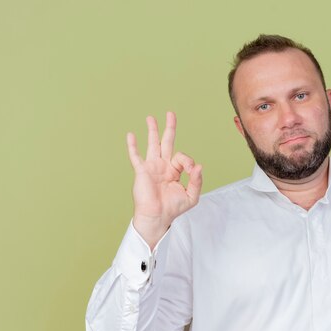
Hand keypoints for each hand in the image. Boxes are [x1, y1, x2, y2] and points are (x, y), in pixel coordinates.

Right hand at [126, 111, 202, 248]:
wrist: (158, 217)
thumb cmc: (173, 208)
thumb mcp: (191, 196)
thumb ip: (197, 181)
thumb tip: (199, 166)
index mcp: (175, 170)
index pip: (183, 157)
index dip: (189, 162)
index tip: (192, 171)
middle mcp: (163, 166)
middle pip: (167, 142)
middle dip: (169, 128)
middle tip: (171, 114)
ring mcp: (152, 167)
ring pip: (152, 144)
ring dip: (152, 130)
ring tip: (151, 117)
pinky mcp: (142, 171)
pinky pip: (136, 156)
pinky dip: (132, 145)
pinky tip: (131, 134)